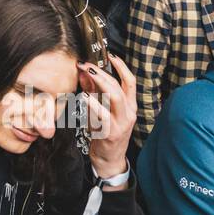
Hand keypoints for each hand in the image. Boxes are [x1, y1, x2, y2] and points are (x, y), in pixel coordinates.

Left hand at [79, 53, 136, 179]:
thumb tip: (83, 73)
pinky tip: (84, 96)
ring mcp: (121, 123)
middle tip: (87, 64)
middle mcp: (129, 113)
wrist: (109, 159)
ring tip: (86, 73)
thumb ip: (94, 92)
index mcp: (130, 106)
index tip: (110, 55)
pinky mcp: (111, 133)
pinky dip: (94, 104)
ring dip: (100, 83)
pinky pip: (103, 115)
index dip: (122, 67)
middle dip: (102, 73)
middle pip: (119, 87)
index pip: (130, 82)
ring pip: (115, 98)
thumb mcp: (101, 110)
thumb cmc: (105, 132)